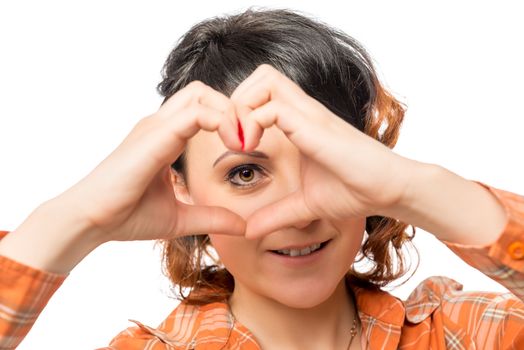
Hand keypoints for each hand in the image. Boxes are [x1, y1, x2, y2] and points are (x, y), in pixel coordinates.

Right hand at [56, 81, 245, 241]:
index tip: (249, 147)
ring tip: (244, 142)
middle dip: (234, 108)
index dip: (231, 120)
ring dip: (230, 111)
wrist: (91, 222)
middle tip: (250, 139)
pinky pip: (194, 114)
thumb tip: (244, 226)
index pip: (204, 108)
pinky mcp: (154, 136)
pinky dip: (220, 120)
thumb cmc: (127, 216)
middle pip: (204, 92)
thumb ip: (212, 217)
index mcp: (166, 137)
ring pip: (201, 94)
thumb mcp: (181, 218)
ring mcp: (156, 127)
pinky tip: (234, 145)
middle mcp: (161, 125)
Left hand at [231, 64, 416, 237]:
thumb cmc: (354, 191)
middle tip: (232, 137)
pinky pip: (272, 108)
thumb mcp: (304, 205)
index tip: (233, 146)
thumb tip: (250, 231)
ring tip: (240, 142)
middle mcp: (303, 111)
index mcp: (299, 122)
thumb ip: (276, 215)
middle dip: (237, 100)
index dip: (239, 112)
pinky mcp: (314, 126)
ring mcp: (309, 115)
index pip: (261, 92)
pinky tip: (250, 149)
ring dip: (242, 107)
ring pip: (264, 81)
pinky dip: (252, 123)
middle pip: (261, 76)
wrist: (388, 190)